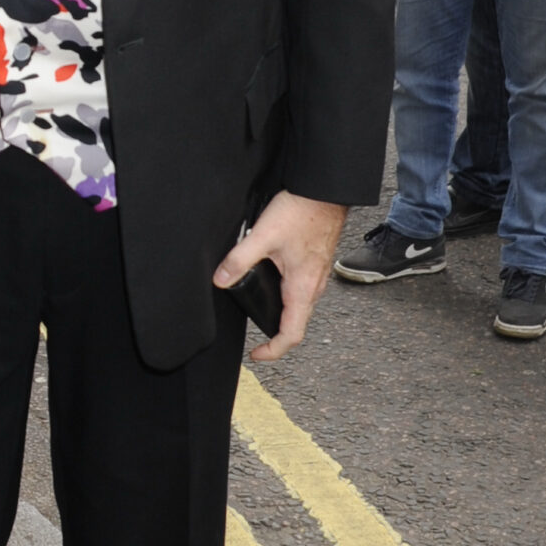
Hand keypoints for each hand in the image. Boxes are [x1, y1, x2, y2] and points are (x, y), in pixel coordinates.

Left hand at [213, 192, 348, 364]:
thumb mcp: (263, 236)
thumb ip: (239, 259)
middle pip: (297, 324)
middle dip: (276, 336)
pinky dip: (287, 298)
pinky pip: (303, 290)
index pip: (292, 334)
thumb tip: (220, 279)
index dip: (273, 351)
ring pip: (300, 307)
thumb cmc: (302, 212)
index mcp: (302, 288)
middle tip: (256, 340)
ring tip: (260, 313)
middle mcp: (313, 286)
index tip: (256, 354)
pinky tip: (272, 284)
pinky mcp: (315, 263)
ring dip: (283, 316)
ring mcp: (316, 275)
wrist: (325, 191)